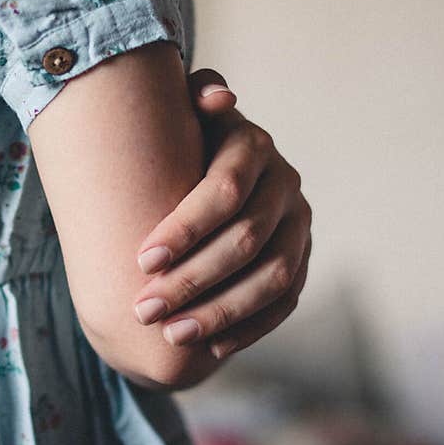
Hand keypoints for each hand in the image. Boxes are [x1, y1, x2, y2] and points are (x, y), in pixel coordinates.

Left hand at [133, 69, 311, 359]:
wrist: (206, 177)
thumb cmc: (178, 147)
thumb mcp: (177, 117)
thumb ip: (189, 99)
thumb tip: (216, 97)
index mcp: (254, 146)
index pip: (225, 191)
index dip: (185, 228)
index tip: (141, 261)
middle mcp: (286, 185)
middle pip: (245, 241)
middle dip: (191, 280)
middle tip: (143, 309)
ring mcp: (299, 227)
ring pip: (271, 278)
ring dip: (220, 312)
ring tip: (171, 334)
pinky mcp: (302, 261)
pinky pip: (285, 302)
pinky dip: (250, 327)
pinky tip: (212, 347)